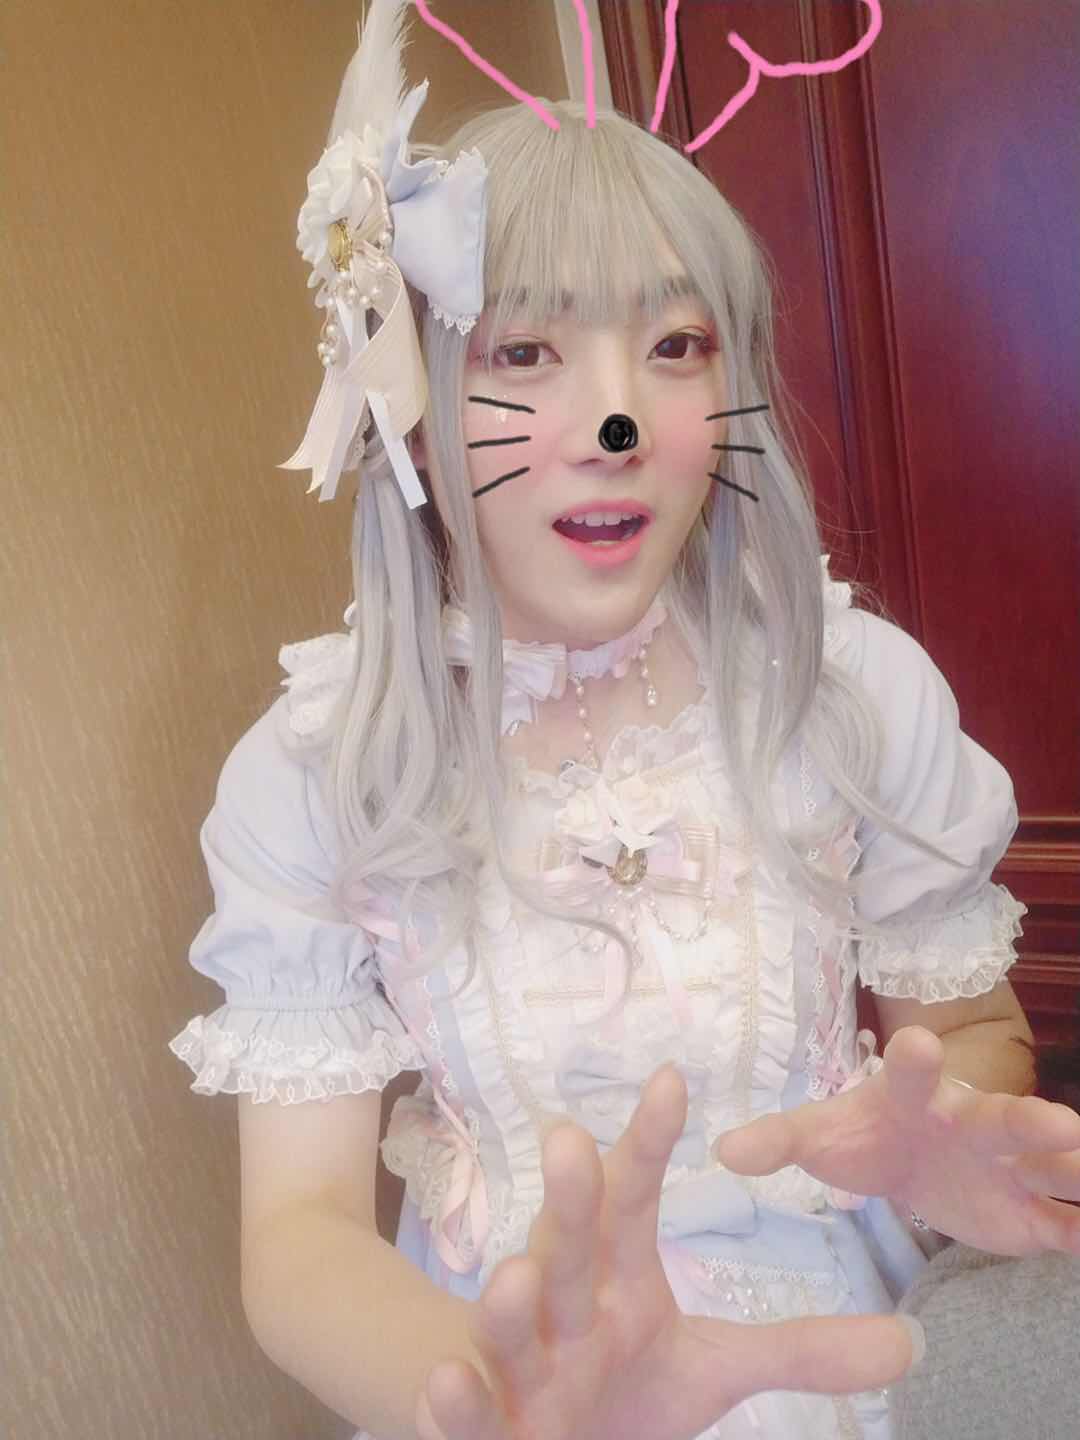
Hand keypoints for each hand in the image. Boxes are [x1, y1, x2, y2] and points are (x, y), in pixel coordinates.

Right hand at [415, 1064, 923, 1439]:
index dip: (649, 1144)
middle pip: (568, 1245)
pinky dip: (456, 1398)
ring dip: (511, 1299)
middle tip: (570, 1140)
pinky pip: (466, 1410)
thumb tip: (911, 1342)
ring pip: (510, 1324)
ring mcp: (518, 1364)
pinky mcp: (482, 1424)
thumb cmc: (622, 1387)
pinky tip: (448, 1380)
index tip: (673, 1081)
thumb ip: (800, 1348)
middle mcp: (563, 1304)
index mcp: (615, 1275)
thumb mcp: (713, 1368)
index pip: (633, 1199)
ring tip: (522, 1271)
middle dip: (567, 1199)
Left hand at [713, 1025, 1079, 1256]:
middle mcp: (972, 1126)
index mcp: (915, 1099)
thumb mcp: (819, 1137)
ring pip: (1050, 1167)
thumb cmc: (864, 1137)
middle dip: (1030, 1121)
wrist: (905, 1163)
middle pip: (1002, 1119)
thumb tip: (724, 1151)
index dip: (916, 1062)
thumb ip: (778, 1140)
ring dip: (1074, 1169)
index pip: (912, 1076)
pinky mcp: (1029, 1217)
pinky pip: (1063, 1224)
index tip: (915, 1042)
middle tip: (1064, 1123)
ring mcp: (1007, 1169)